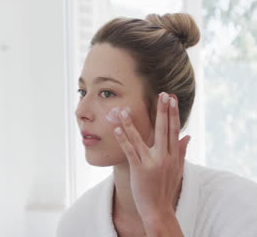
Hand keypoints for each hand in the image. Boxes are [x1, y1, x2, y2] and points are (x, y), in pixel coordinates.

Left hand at [113, 92, 189, 235]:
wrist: (158, 210)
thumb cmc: (165, 189)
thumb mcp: (177, 169)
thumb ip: (181, 151)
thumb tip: (188, 136)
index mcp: (173, 155)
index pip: (174, 130)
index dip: (173, 113)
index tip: (172, 98)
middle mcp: (164, 157)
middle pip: (163, 130)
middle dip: (162, 111)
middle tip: (161, 94)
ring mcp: (152, 163)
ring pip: (141, 139)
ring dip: (131, 123)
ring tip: (123, 110)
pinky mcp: (140, 170)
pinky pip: (130, 151)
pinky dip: (123, 139)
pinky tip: (117, 129)